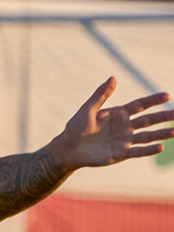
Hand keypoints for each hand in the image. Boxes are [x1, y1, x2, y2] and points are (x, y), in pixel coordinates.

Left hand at [52, 77, 173, 169]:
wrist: (68, 148)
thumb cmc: (76, 127)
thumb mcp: (88, 109)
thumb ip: (101, 94)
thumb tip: (113, 77)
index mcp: (118, 114)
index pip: (140, 105)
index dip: (153, 101)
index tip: (167, 95)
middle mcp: (125, 126)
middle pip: (148, 120)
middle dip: (163, 117)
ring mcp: (124, 140)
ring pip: (147, 136)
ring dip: (161, 134)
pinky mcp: (121, 153)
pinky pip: (138, 151)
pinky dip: (149, 150)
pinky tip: (160, 147)